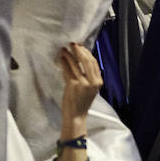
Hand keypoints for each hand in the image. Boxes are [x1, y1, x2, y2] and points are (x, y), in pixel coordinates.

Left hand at [55, 44, 101, 160]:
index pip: (94, 63)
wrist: (76, 116)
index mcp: (98, 82)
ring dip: (69, 55)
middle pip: (87, 61)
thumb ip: (87, 76)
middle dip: (79, 50)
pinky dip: (64, 62)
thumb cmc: (80, 102)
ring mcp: (83, 83)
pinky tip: (61, 58)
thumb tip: (80, 60)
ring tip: (64, 49)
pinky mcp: (73, 85)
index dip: (86, 53)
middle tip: (72, 44)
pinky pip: (68, 70)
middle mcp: (93, 82)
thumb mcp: (89, 88)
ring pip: (76, 64)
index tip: (80, 46)